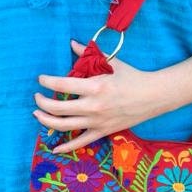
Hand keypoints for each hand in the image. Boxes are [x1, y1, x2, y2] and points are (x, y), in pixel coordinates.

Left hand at [33, 40, 161, 153]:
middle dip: (42, 102)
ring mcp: (97, 122)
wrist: (153, 96)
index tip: (41, 79)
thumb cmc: (132, 77)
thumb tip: (72, 43)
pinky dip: (66, 146)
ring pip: (63, 126)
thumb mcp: (112, 62)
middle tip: (37, 96)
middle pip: (57, 108)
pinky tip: (54, 148)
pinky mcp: (102, 132)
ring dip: (46, 121)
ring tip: (37, 114)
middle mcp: (93, 106)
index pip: (62, 85)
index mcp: (95, 86)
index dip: (47, 82)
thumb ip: (89, 54)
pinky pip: (80, 142)